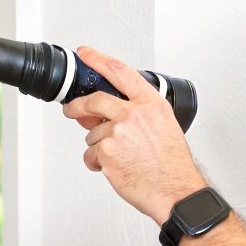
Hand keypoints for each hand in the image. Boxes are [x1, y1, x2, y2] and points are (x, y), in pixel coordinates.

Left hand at [64, 46, 207, 221]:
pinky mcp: (106, 153)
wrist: (174, 190)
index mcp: (151, 104)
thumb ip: (138, 114)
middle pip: (94, 100)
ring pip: (92, 134)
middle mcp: (133, 115)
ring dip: (99, 146)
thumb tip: (109, 111)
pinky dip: (97, 163)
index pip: (120, 72)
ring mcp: (117, 133)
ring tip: (121, 158)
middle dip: (78, 105)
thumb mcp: (164, 127)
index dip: (98, 59)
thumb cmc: (172, 164)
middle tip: (71, 109)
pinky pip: (91, 155)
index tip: (86, 54)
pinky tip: (116, 168)